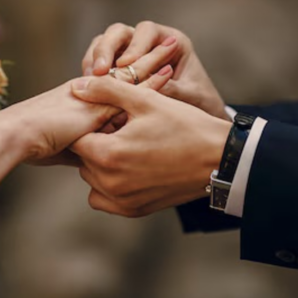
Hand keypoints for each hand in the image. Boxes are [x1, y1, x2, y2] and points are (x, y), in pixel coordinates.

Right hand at [13, 40, 178, 165]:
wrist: (19, 136)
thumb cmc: (34, 143)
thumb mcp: (67, 148)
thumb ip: (84, 149)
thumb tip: (95, 162)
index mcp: (83, 99)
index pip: (115, 83)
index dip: (134, 75)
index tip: (153, 67)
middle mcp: (92, 90)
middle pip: (125, 71)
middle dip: (147, 58)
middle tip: (169, 45)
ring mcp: (97, 93)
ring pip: (131, 73)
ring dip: (153, 60)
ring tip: (173, 46)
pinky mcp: (100, 99)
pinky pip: (131, 86)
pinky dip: (151, 80)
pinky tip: (169, 71)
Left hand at [70, 76, 231, 217]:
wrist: (220, 159)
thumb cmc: (185, 126)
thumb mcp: (146, 100)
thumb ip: (107, 91)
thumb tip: (77, 87)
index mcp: (108, 154)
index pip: (77, 138)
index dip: (92, 124)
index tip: (113, 118)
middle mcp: (110, 183)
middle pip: (83, 159)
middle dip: (97, 143)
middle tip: (124, 131)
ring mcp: (122, 200)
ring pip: (92, 179)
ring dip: (102, 164)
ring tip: (130, 148)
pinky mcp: (134, 210)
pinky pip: (105, 199)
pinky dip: (110, 185)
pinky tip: (132, 167)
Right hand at [81, 21, 229, 120]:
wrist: (197, 121)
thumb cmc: (198, 103)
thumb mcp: (189, 96)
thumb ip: (170, 88)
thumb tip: (144, 86)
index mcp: (171, 40)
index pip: (147, 31)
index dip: (135, 46)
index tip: (126, 64)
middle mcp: (148, 42)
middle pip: (119, 32)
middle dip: (106, 48)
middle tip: (99, 71)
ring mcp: (129, 52)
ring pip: (104, 43)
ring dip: (94, 59)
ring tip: (89, 80)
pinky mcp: (116, 68)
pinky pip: (98, 61)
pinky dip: (91, 72)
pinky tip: (88, 88)